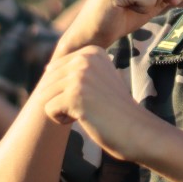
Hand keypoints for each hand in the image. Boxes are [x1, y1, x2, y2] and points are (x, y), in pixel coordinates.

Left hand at [41, 47, 156, 162]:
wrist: (136, 130)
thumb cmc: (115, 110)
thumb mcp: (98, 80)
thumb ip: (76, 69)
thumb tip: (47, 67)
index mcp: (92, 51)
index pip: (54, 70)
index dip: (67, 90)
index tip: (94, 96)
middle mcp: (85, 58)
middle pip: (48, 83)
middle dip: (63, 100)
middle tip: (92, 106)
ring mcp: (80, 76)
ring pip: (46, 96)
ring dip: (63, 110)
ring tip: (89, 111)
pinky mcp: (74, 95)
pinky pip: (48, 110)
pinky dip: (62, 120)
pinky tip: (85, 118)